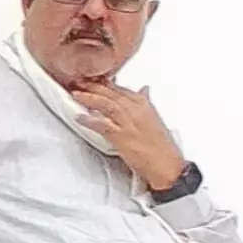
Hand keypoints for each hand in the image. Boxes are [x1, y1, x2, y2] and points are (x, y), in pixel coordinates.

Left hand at [62, 80, 189, 193]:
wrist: (166, 164)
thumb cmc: (161, 145)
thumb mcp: (154, 119)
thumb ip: (145, 103)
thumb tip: (144, 90)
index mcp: (144, 105)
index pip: (120, 89)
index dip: (104, 83)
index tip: (92, 78)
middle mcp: (136, 110)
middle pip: (111, 93)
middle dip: (93, 86)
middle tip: (78, 81)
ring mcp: (128, 123)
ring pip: (106, 104)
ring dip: (89, 98)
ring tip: (75, 93)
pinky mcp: (122, 136)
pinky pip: (102, 125)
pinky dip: (89, 120)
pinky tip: (79, 117)